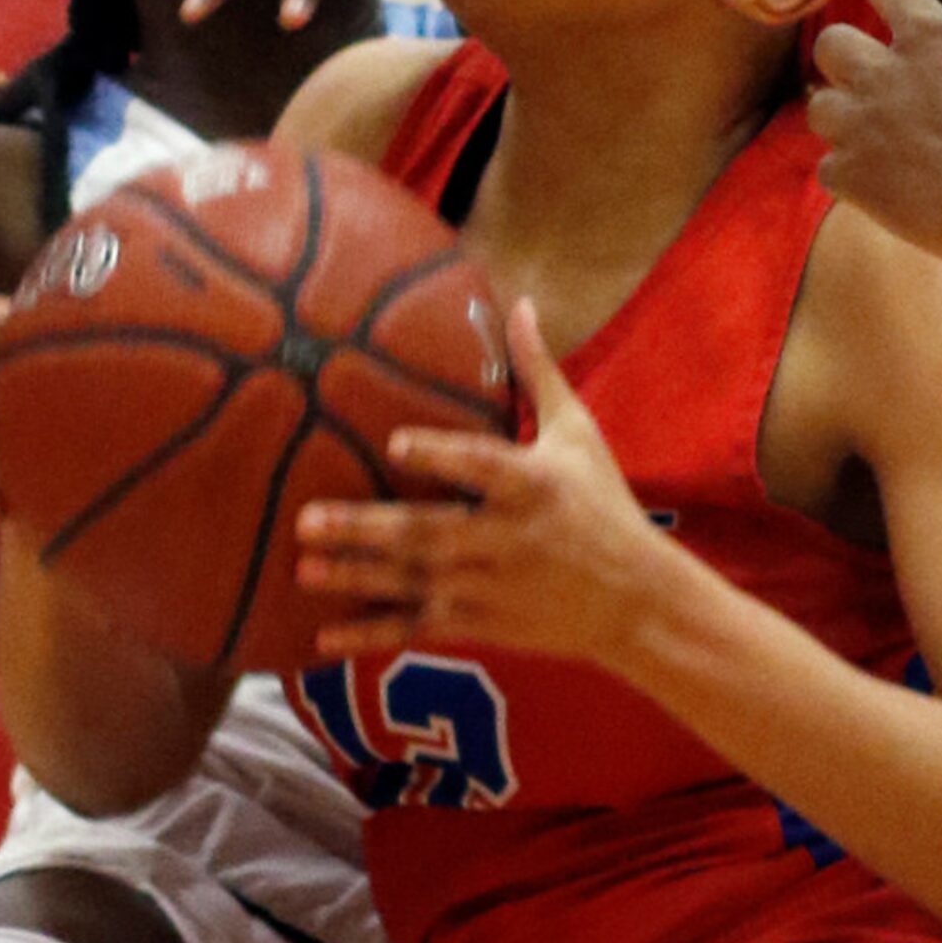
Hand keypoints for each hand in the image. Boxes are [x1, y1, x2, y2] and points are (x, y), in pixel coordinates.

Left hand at [296, 301, 672, 665]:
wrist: (638, 603)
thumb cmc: (604, 506)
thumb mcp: (577, 435)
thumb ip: (538, 373)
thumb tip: (520, 305)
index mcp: (533, 485)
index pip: (483, 467)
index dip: (441, 457)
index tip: (395, 444)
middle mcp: (509, 538)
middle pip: (430, 533)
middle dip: (366, 529)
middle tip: (306, 519)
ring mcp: (492, 588)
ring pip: (415, 582)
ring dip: (357, 577)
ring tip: (303, 567)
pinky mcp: (484, 627)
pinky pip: (419, 629)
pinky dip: (373, 635)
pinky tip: (325, 637)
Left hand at [808, 0, 941, 269]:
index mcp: (930, 35)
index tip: (908, 17)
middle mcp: (883, 74)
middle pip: (832, 42)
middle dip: (854, 59)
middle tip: (892, 88)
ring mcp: (861, 128)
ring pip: (820, 105)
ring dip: (846, 118)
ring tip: (890, 140)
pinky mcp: (852, 179)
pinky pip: (827, 167)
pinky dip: (852, 175)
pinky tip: (890, 185)